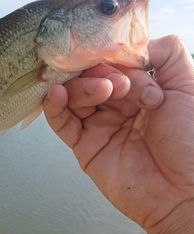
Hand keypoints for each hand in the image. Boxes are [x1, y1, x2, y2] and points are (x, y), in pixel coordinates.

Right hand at [43, 35, 193, 233]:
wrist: (186, 193)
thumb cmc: (192, 143)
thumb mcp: (189, 88)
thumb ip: (168, 54)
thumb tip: (140, 40)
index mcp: (140, 90)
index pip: (114, 62)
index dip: (115, 58)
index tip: (123, 60)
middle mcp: (117, 106)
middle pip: (90, 76)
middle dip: (101, 73)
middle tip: (120, 83)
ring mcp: (99, 126)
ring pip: (74, 95)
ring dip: (83, 86)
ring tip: (104, 90)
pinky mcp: (84, 146)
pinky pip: (61, 122)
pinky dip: (54, 106)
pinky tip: (57, 93)